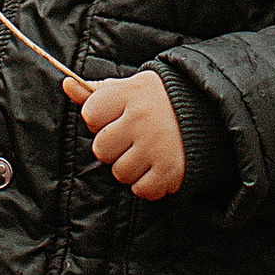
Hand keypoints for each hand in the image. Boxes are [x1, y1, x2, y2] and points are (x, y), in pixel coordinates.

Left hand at [76, 68, 185, 199]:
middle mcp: (142, 119)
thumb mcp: (129, 88)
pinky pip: (141, 190)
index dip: (99, 119)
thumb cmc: (158, 101)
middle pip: (101, 149)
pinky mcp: (170, 170)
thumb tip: (67, 84)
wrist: (207, 111)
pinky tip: (157, 167)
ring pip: (119, 173)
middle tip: (133, 138)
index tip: (116, 117)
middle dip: (113, 147)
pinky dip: (148, 184)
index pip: (90, 114)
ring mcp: (156, 145)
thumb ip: (96, 92)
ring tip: (148, 152)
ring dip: (131, 168)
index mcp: (130, 94)